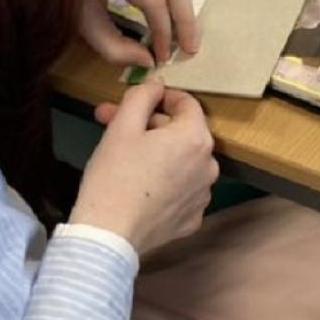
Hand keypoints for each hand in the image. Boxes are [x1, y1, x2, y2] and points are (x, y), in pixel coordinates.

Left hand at [60, 0, 200, 66]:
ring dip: (183, 0)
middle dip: (185, 17)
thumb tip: (148, 60)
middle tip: (191, 46)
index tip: (164, 56)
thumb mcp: (81, 22)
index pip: (153, 0)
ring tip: (186, 30)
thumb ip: (114, 48)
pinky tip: (173, 7)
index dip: (164, 32)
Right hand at [69, 81, 219, 253]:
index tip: (139, 100)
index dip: (161, 97)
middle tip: (114, 124)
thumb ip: (142, 96)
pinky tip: (140, 186)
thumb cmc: (114, 176)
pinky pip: (182, 190)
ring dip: (160, 153)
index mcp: (195, 138)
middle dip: (150, 125)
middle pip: (183, 133)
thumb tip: (157, 84)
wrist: (109, 235)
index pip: (187, 103)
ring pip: (183, 162)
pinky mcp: (193, 219)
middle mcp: (209, 165)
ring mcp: (203, 195)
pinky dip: (165, 182)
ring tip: (126, 157)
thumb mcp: (122, 127)